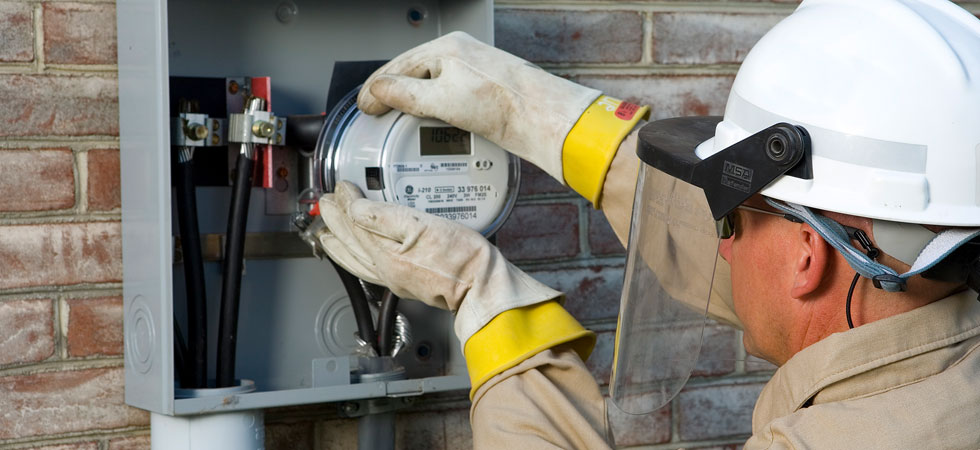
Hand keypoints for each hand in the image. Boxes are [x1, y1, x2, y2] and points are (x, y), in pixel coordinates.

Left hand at [317, 181, 562, 343]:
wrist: (483, 288)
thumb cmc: (462, 258)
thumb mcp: (422, 226)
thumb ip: (384, 218)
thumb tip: (354, 209)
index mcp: (386, 255)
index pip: (356, 222)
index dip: (346, 202)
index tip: (341, 187)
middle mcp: (385, 270)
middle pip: (351, 242)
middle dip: (334, 221)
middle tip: (324, 204)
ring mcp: (394, 279)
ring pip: (356, 260)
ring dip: (339, 244)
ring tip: (328, 234)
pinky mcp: (405, 283)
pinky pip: (368, 270)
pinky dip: (356, 259)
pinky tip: (359, 256)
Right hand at [357, 31, 599, 183]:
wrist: (539, 117)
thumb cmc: (503, 104)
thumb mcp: (442, 99)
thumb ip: (405, 94)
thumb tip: (377, 90)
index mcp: (447, 48)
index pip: (398, 66)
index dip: (377, 88)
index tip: (364, 107)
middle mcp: (460, 55)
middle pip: (414, 74)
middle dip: (392, 93)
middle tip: (376, 114)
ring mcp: (472, 72)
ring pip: (430, 85)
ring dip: (412, 103)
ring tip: (398, 121)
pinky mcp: (483, 92)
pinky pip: (447, 96)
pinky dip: (432, 109)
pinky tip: (430, 124)